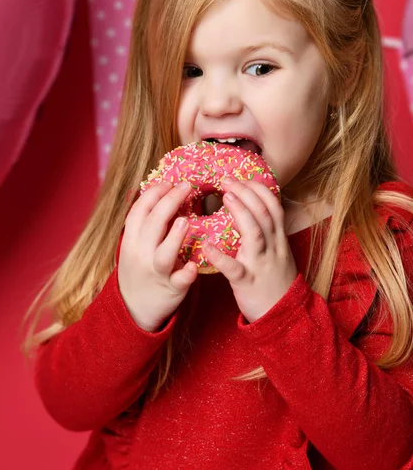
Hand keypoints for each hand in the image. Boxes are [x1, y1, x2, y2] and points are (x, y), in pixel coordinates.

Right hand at [118, 180, 196, 331]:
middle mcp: (141, 254)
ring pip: (163, 254)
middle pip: (153, 224)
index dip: (153, 194)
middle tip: (186, 186)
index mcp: (132, 239)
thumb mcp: (135, 244)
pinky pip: (179, 280)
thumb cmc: (140, 267)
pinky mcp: (171, 289)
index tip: (168, 182)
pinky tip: (193, 265)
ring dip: (175, 237)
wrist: (133, 308)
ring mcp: (156, 272)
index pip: (139, 211)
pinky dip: (186, 273)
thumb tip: (162, 192)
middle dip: (169, 202)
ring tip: (186, 221)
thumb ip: (147, 223)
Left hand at [202, 177, 297, 322]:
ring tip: (225, 197)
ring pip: (254, 233)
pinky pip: (234, 268)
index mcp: (278, 239)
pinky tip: (207, 246)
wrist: (285, 315)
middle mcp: (272, 247)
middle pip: (264, 213)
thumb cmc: (275, 281)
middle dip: (247, 193)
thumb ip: (267, 233)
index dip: (259, 189)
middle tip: (227, 180)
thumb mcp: (278, 252)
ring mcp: (261, 264)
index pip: (273, 206)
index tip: (243, 177)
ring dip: (240, 212)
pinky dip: (221, 256)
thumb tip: (251, 209)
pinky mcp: (248, 282)